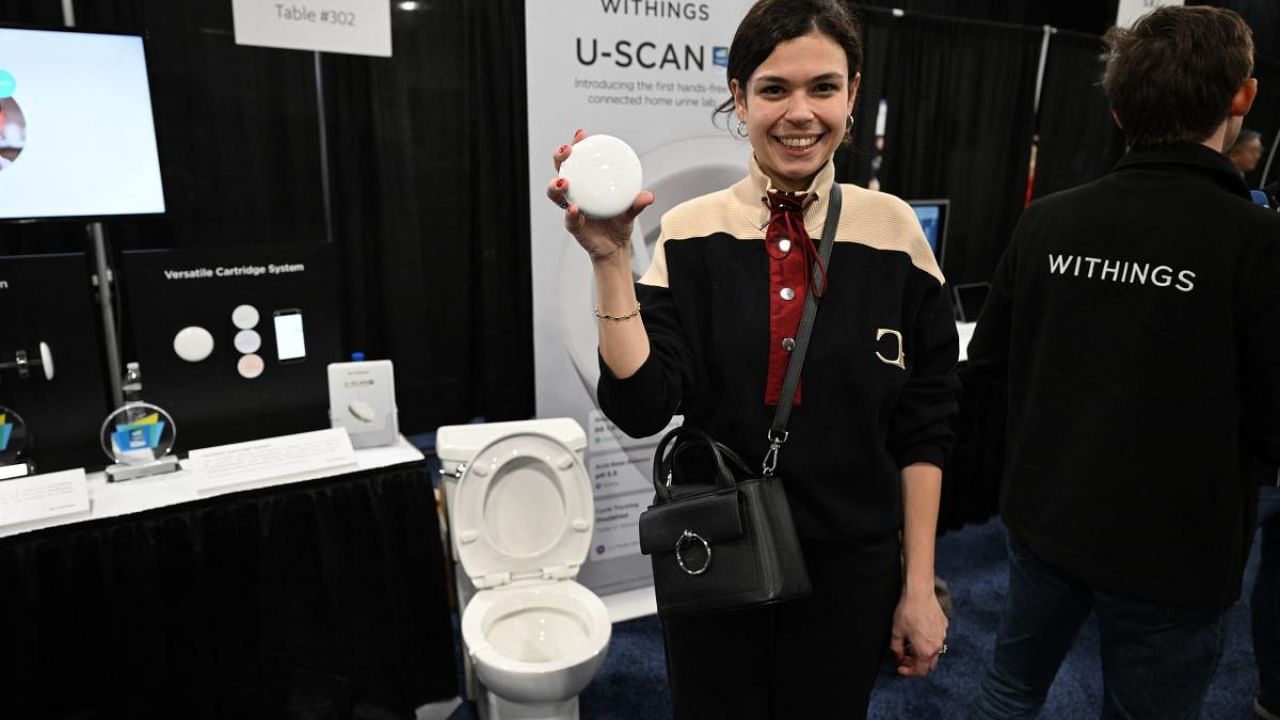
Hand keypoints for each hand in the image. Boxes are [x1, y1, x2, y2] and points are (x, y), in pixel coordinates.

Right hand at [547, 128, 653, 262]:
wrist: (615, 248)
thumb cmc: (619, 223)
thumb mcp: (630, 211)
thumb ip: (637, 204)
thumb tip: (648, 196)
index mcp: (587, 184)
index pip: (579, 160)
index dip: (577, 146)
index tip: (581, 135)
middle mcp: (576, 193)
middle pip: (560, 170)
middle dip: (559, 157)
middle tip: (566, 151)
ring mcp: (571, 208)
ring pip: (556, 194)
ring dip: (556, 185)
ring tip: (563, 182)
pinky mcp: (572, 225)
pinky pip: (569, 218)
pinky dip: (570, 213)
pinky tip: (574, 209)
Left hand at [889, 583, 948, 676]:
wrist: (920, 594)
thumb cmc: (907, 613)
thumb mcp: (896, 632)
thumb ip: (896, 649)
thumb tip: (898, 656)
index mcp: (926, 651)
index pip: (920, 671)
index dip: (909, 672)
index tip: (900, 668)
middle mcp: (937, 646)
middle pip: (929, 664)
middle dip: (916, 663)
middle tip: (905, 657)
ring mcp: (943, 636)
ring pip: (934, 651)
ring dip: (923, 652)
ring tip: (910, 644)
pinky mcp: (944, 625)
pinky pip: (938, 639)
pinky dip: (929, 641)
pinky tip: (919, 633)